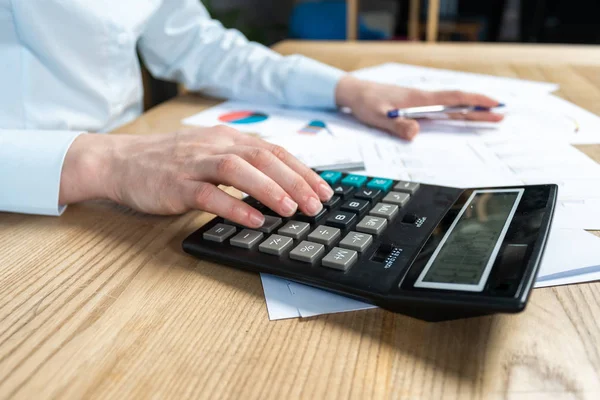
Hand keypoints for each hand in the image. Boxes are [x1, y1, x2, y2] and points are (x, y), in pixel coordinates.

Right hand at [59, 126, 333, 226]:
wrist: (119, 161)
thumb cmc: (169, 162)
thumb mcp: (210, 154)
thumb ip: (241, 164)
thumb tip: (280, 183)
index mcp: (226, 139)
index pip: (273, 150)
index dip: (302, 170)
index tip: (324, 189)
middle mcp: (214, 146)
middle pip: (262, 157)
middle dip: (295, 181)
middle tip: (317, 204)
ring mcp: (194, 164)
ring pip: (239, 170)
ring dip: (269, 189)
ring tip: (292, 210)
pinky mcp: (176, 184)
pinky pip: (209, 194)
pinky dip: (234, 206)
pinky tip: (253, 220)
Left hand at [335, 75, 503, 139]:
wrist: (355, 93)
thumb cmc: (366, 103)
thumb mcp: (378, 117)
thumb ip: (396, 125)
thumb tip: (416, 133)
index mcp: (418, 99)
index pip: (452, 99)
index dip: (473, 101)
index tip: (493, 104)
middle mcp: (423, 99)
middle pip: (457, 103)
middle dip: (479, 108)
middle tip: (502, 114)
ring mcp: (420, 102)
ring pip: (451, 106)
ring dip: (470, 110)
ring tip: (490, 116)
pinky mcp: (415, 106)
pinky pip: (440, 109)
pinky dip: (455, 112)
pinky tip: (462, 116)